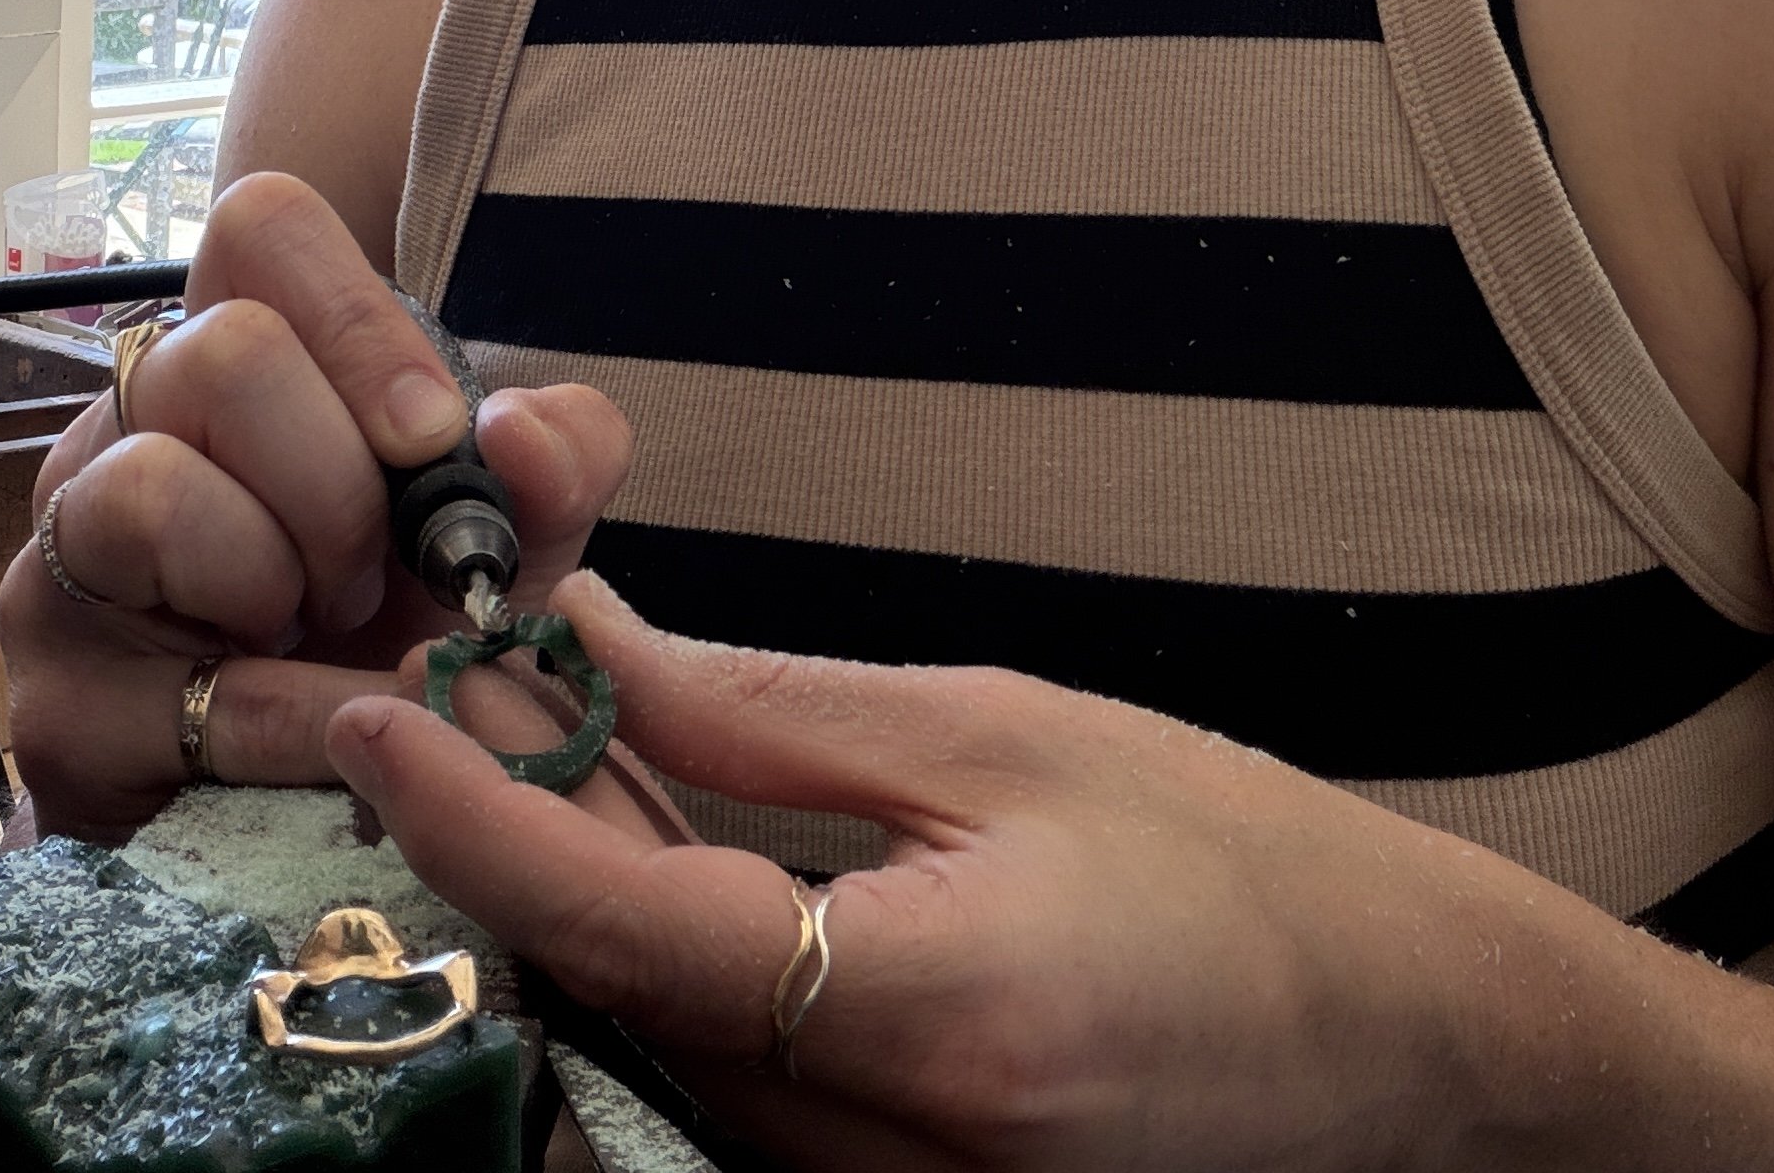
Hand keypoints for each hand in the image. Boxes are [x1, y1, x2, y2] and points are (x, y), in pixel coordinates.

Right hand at [0, 172, 631, 842]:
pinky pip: (174, 672)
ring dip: (283, 577)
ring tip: (320, 632)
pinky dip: (294, 710)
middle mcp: (130, 424)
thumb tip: (519, 432)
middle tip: (372, 569)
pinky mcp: (55, 699)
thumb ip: (559, 461)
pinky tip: (324, 729)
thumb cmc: (405, 628)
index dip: (357, 316)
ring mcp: (68, 552)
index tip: (430, 434)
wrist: (328, 803)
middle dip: (338, 480)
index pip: (259, 224)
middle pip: (222, 352)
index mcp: (242, 353)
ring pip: (153, 485)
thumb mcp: (515, 532)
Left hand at [328, 570, 1578, 1172]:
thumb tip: (596, 652)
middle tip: (412, 688)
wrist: (1404, 1034)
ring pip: (656, 1051)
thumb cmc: (1234, 860)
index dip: (479, 818)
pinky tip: (637, 840)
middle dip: (499, 837)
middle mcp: (894, 1166)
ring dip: (571, 894)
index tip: (369, 711)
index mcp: (941, 1019)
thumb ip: (777, 716)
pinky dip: (662, 964)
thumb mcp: (1003, 736)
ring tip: (511, 729)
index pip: (639, 925)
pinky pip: (728, 1091)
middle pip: (618, 999)